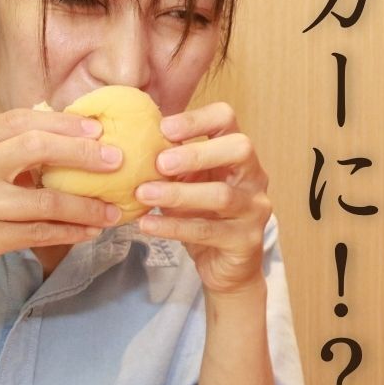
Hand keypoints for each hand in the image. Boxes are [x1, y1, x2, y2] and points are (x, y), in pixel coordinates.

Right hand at [0, 109, 123, 305]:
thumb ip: (0, 150)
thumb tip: (66, 130)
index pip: (17, 120)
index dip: (62, 122)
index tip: (98, 129)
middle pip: (33, 147)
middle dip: (82, 152)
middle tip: (116, 160)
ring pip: (43, 198)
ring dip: (85, 204)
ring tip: (111, 208)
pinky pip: (38, 232)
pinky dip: (69, 231)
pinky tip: (89, 230)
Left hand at [135, 102, 270, 295]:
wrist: (226, 266)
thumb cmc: (203, 215)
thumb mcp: (188, 182)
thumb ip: (171, 162)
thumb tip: (129, 140)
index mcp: (237, 154)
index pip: (227, 118)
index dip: (197, 119)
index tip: (163, 128)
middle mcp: (253, 176)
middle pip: (239, 149)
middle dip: (197, 153)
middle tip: (160, 163)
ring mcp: (254, 209)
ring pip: (222, 195)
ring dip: (179, 194)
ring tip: (143, 194)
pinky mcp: (246, 240)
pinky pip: (209, 231)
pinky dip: (174, 227)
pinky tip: (147, 224)